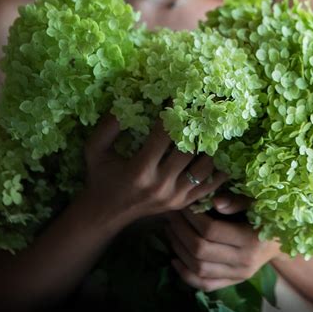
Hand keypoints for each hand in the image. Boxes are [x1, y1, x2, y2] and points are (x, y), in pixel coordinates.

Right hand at [82, 112, 228, 228]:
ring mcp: (174, 197)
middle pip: (189, 151)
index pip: (164, 135)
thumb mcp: (95, 150)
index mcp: (140, 170)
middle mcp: (160, 185)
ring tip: (209, 129)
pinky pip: (208, 186)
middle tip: (202, 110)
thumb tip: (125, 102)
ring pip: (204, 168)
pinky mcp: (182, 203)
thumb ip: (107, 127)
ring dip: (208, 147)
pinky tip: (217, 154)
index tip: (179, 98)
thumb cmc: (100, 176)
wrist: (106, 213)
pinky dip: (217, 171)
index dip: (173, 114)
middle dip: (195, 128)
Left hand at [164, 193, 282, 291]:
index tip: (184, 205)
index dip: (192, 217)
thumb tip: (214, 202)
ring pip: (199, 268)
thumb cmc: (267, 215)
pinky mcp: (232, 282)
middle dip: (181, 231)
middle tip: (172, 215)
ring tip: (170, 230)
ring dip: (179, 249)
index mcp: (250, 239)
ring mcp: (237, 275)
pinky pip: (204, 284)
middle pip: (201, 249)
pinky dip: (185, 274)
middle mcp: (244, 262)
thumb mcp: (257, 203)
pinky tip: (174, 259)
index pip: (211, 230)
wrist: (280, 241)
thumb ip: (237, 201)